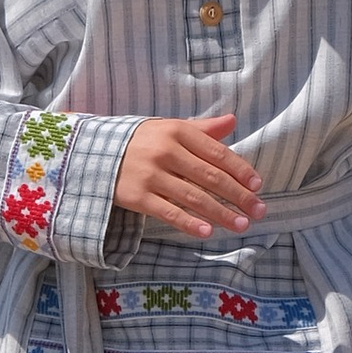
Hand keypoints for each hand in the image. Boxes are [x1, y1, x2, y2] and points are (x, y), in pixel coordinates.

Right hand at [114, 116, 262, 242]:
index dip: (240, 170)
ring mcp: (150, 174)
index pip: (217, 153)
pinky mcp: (137, 196)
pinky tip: (208, 231)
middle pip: (210, 177)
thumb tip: (233, 121)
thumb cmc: (141, 141)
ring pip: (194, 197)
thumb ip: (202, 128)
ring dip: (221, 213)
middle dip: (238, 196)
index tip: (258, 185)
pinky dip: (190, 223)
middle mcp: (166, 151)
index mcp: (177, 131)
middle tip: (258, 211)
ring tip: (241, 225)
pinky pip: (169, 212)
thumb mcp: (169, 129)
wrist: (92, 152)